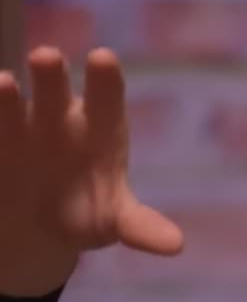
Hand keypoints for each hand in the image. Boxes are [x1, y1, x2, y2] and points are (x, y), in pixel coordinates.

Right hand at [0, 47, 182, 296]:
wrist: (37, 230)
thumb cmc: (88, 214)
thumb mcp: (115, 223)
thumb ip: (141, 227)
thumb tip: (175, 245)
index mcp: (99, 130)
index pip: (106, 99)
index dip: (105, 79)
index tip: (102, 57)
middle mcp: (57, 120)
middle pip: (55, 92)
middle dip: (51, 75)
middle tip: (46, 56)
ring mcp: (17, 130)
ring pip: (10, 106)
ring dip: (5, 97)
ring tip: (3, 82)